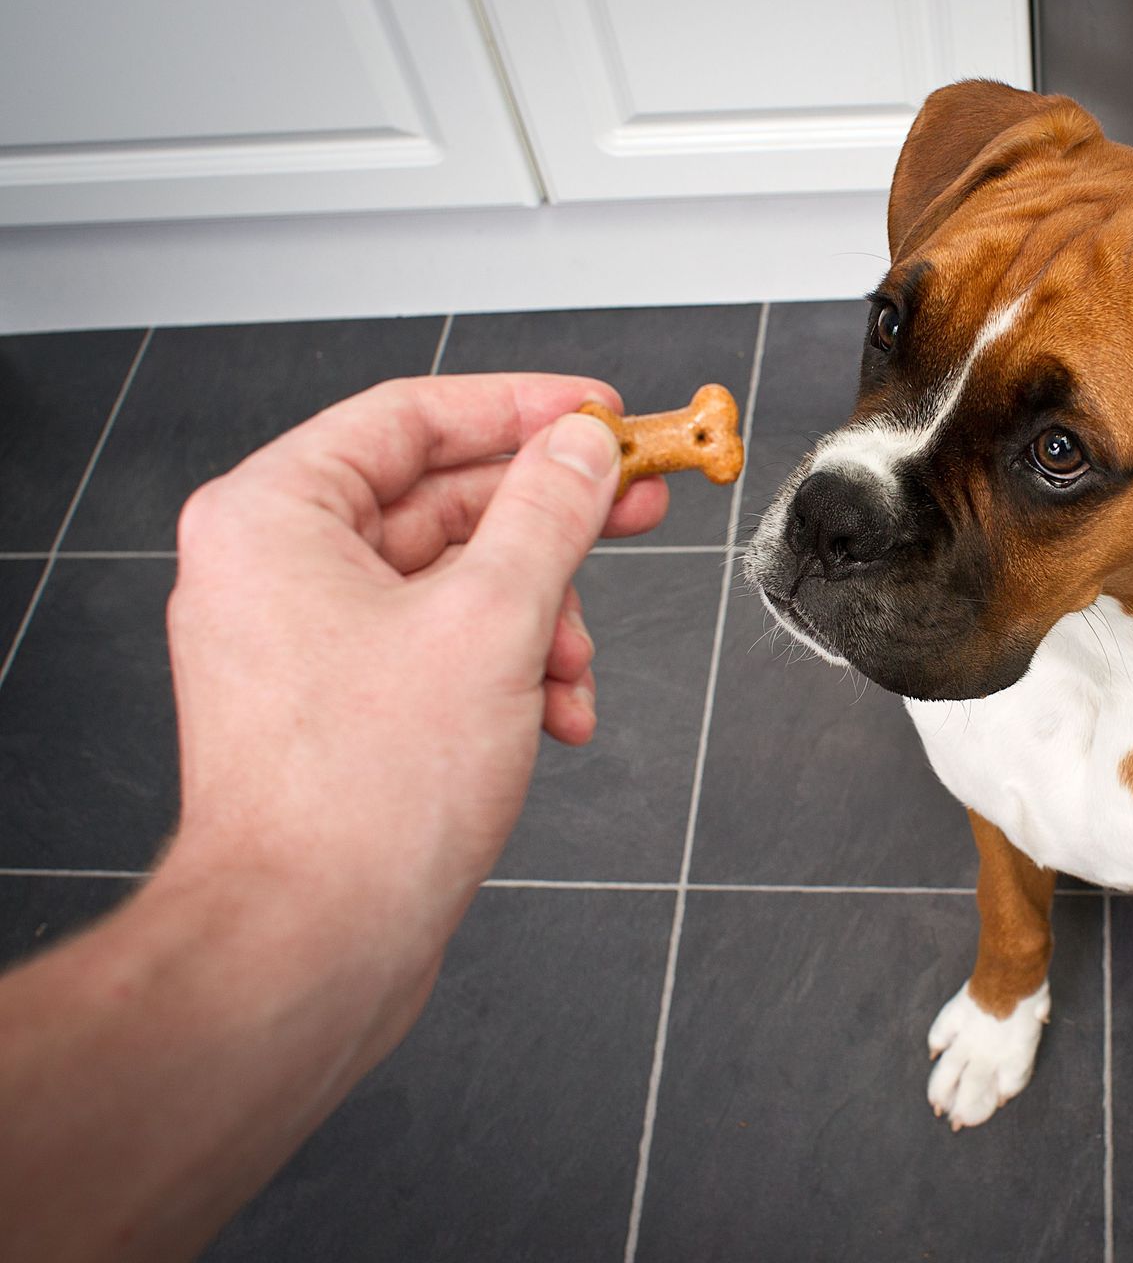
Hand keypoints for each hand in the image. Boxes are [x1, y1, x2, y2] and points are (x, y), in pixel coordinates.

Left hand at [160, 374, 665, 949]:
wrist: (309, 948)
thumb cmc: (359, 801)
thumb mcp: (492, 622)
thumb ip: (549, 514)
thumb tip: (583, 449)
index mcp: (274, 517)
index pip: (411, 415)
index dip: (521, 407)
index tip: (600, 412)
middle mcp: (275, 571)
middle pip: (443, 500)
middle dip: (550, 526)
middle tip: (636, 505)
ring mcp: (304, 644)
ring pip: (455, 584)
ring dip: (540, 619)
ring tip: (574, 670)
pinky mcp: (340, 708)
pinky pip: (442, 650)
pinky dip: (510, 672)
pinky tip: (553, 716)